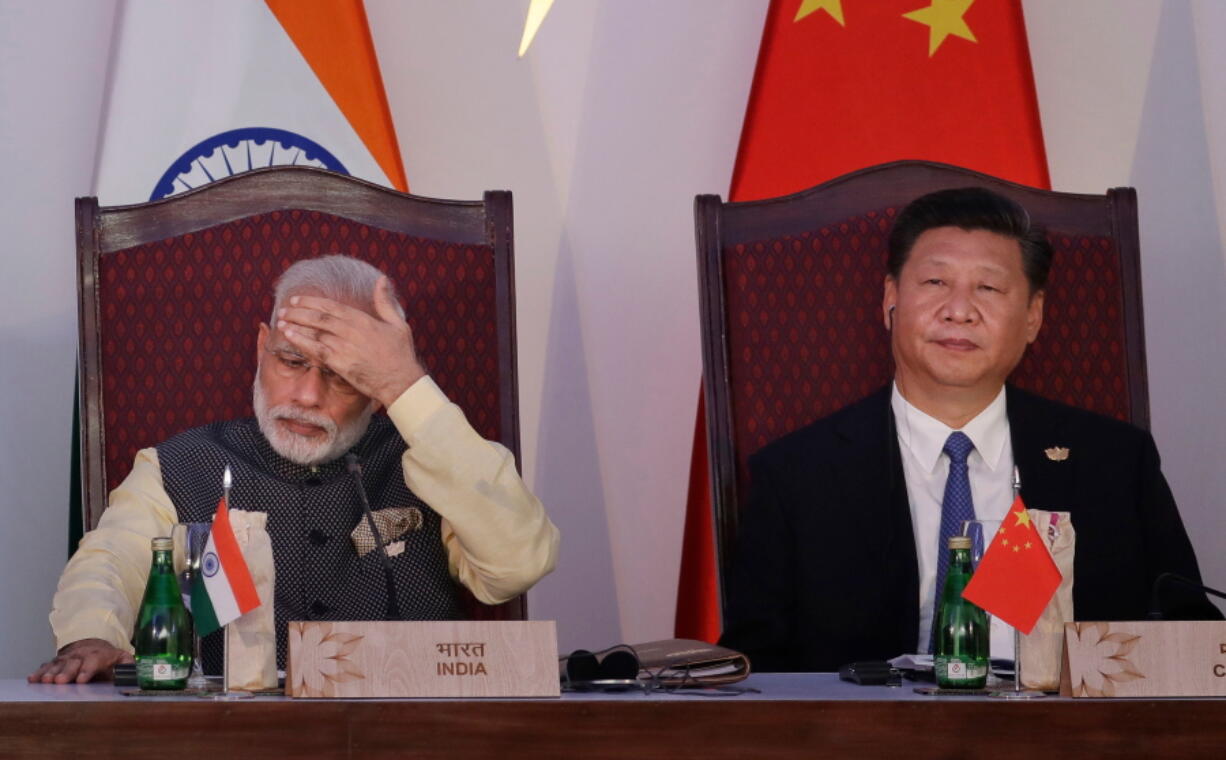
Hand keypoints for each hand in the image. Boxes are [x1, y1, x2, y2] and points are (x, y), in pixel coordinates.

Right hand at [28, 638, 132, 683]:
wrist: (91, 644)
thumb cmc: (107, 657)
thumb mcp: (122, 658)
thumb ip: (129, 666)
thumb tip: (137, 674)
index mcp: (97, 655)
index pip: (93, 662)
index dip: (87, 670)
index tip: (82, 680)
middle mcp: (79, 656)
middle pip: (72, 664)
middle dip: (66, 672)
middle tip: (59, 682)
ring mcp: (66, 658)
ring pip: (57, 665)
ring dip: (51, 673)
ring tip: (45, 682)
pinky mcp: (55, 662)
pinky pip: (46, 666)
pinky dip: (39, 673)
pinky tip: (32, 680)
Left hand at [277, 276, 426, 406]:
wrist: (401, 381)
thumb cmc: (401, 354)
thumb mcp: (398, 323)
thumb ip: (385, 301)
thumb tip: (381, 279)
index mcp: (362, 319)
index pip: (331, 306)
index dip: (311, 301)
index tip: (297, 299)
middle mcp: (350, 330)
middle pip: (318, 317)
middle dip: (298, 311)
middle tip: (284, 309)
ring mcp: (344, 347)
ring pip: (314, 332)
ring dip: (295, 324)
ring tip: (281, 320)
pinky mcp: (340, 363)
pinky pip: (315, 350)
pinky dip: (301, 341)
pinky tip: (289, 336)